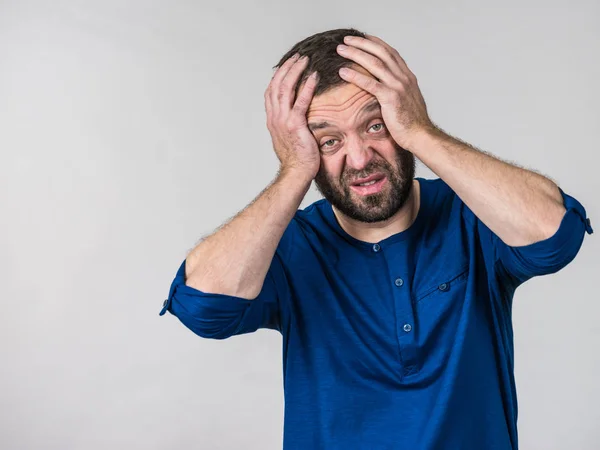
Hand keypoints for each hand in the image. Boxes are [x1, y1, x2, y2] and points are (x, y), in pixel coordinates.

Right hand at [265, 53, 320, 179]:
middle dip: (286, 68)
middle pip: (276, 85)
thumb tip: (297, 116)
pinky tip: (314, 76)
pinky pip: (300, 101)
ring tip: (304, 60)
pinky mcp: (294, 125)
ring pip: (285, 89)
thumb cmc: (296, 159)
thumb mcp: (288, 138)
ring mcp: (282, 121)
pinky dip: (306, 87)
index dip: (278, 76)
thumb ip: (289, 124)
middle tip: (297, 56)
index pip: (271, 92)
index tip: (288, 65)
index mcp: (272, 120)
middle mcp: (274, 117)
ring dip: (295, 71)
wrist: (295, 173)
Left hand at [336, 34, 434, 149]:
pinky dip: (355, 75)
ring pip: (374, 63)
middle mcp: (404, 77)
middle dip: (362, 43)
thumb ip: (398, 91)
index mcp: (408, 77)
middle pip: (381, 53)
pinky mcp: (391, 98)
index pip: (391, 53)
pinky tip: (342, 72)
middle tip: (347, 39)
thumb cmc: (412, 123)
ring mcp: (398, 86)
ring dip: (356, 54)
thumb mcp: (407, 101)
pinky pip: (370, 83)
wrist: (421, 136)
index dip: (376, 43)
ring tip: (341, 49)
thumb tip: (388, 89)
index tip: (363, 37)